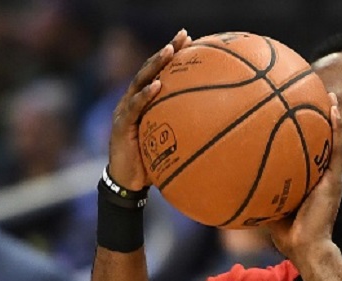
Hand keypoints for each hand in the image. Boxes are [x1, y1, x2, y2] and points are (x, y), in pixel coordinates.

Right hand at [108, 28, 191, 189]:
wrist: (128, 183)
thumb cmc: (151, 164)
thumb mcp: (170, 145)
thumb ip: (185, 132)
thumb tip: (219, 130)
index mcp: (145, 103)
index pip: (159, 73)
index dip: (172, 56)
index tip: (190, 40)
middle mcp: (133, 101)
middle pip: (150, 70)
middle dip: (166, 51)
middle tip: (183, 36)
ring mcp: (125, 111)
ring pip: (140, 81)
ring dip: (155, 65)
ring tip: (169, 52)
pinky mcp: (122, 125)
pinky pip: (134, 107)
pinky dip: (145, 95)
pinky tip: (157, 85)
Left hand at [268, 93, 341, 272]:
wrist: (305, 247)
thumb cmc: (285, 232)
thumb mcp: (266, 205)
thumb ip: (254, 190)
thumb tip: (228, 178)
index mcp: (307, 178)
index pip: (306, 150)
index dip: (302, 131)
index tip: (291, 109)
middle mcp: (320, 174)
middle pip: (322, 141)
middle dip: (317, 117)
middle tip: (311, 93)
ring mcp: (330, 176)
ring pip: (335, 140)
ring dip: (333, 117)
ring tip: (329, 94)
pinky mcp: (335, 180)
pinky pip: (338, 149)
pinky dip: (338, 129)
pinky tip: (334, 110)